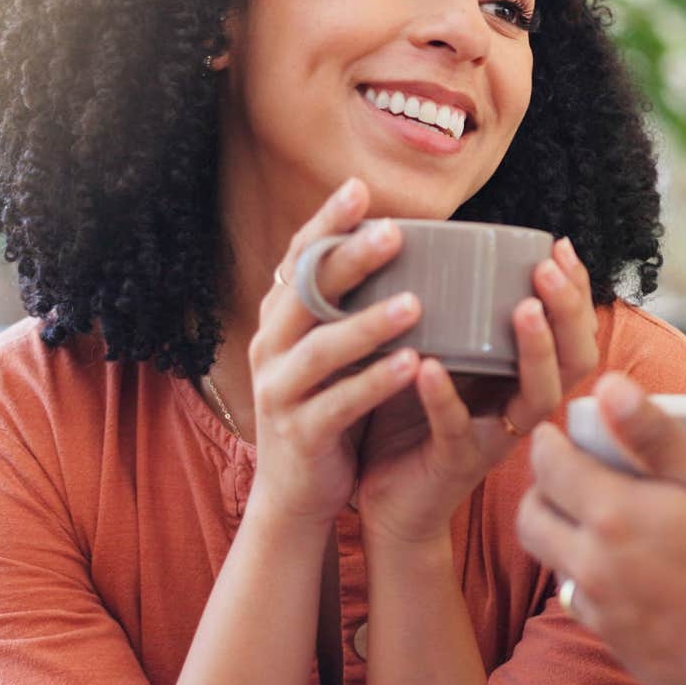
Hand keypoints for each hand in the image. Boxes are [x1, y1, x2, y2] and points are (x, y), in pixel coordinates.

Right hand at [245, 179, 427, 525]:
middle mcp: (269, 348)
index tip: (358, 188)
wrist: (294, 496)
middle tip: (394, 234)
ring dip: (368, 324)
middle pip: (306, 294)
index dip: (326, 223)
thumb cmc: (325, 409)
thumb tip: (393, 242)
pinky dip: (375, 383)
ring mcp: (279, 392)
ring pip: (322, 350)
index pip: (298, 260)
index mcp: (279, 321)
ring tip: (416, 304)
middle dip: (349, 260)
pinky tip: (413, 365)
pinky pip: (339, 404)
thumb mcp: (329, 351)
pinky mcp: (300, 435)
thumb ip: (346, 306)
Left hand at [354, 237, 598, 545]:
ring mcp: (494, 436)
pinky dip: (445, 396)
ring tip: (522, 309)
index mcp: (523, 377)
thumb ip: (453, 315)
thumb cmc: (412, 418)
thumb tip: (440, 240)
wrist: (388, 498)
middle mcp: (521, 406)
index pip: (573, 331)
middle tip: (548, 269)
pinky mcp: (456, 461)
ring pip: (538, 396)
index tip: (561, 246)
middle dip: (568, 311)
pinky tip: (430, 365)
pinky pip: (457, 427)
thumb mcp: (440, 355)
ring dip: (534, 349)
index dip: (576, 291)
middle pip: (575, 360)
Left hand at [516, 374, 685, 684]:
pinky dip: (589, 577)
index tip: (559, 433)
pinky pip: (582, 602)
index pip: (548, 467)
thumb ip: (657, 434)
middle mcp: (592, 566)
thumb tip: (608, 386)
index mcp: (612, 516)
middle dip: (541, 489)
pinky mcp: (617, 645)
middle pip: (531, 519)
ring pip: (554, 562)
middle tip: (569, 473)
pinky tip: (627, 567)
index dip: (549, 443)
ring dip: (563, 533)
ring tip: (600, 517)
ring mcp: (602, 611)